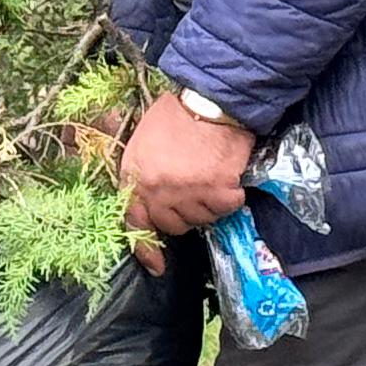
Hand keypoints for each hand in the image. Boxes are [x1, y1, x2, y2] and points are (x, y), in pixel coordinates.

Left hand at [120, 90, 253, 242]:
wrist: (211, 99)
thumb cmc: (176, 114)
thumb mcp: (143, 141)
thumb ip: (142, 174)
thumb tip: (149, 202)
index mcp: (136, 176)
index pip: (135, 221)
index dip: (146, 248)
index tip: (157, 266)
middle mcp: (159, 190)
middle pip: (173, 225)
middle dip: (183, 214)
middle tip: (193, 191)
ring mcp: (188, 193)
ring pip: (201, 219)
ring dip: (207, 204)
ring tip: (209, 176)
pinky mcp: (218, 190)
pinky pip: (226, 207)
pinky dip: (230, 196)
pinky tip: (227, 177)